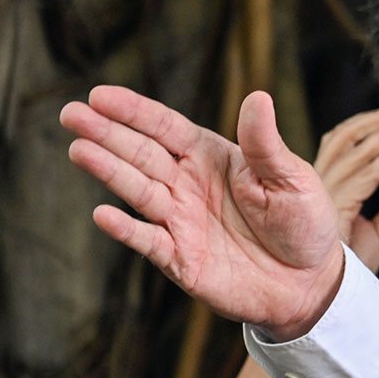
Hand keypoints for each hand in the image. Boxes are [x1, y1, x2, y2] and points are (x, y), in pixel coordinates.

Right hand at [62, 86, 345, 339]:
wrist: (309, 282)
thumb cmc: (302, 222)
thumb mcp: (291, 177)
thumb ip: (265, 144)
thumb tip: (258, 97)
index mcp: (212, 157)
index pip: (165, 128)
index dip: (133, 112)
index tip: (99, 95)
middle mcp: (188, 184)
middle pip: (141, 153)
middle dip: (106, 133)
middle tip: (70, 114)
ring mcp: (180, 221)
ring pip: (137, 191)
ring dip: (108, 171)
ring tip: (78, 150)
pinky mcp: (180, 258)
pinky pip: (147, 240)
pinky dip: (126, 230)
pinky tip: (103, 214)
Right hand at [314, 106, 378, 272]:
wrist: (331, 298)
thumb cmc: (350, 268)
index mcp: (326, 186)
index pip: (345, 141)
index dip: (373, 124)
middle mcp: (319, 186)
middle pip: (348, 137)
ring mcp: (323, 195)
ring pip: (356, 150)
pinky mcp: (334, 208)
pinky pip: (365, 175)